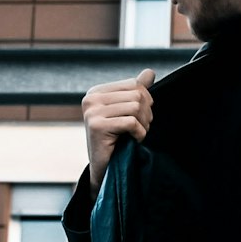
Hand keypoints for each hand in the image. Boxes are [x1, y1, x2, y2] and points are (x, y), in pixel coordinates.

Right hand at [81, 69, 154, 198]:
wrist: (105, 169)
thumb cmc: (117, 141)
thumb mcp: (126, 112)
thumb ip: (137, 91)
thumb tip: (150, 72)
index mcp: (97, 92)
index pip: (134, 84)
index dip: (146, 101)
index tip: (140, 118)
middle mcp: (91, 99)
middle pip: (137, 95)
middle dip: (146, 114)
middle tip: (141, 129)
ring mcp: (92, 112)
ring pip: (136, 108)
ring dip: (144, 125)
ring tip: (136, 135)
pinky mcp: (97, 126)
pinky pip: (132, 123)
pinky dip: (139, 134)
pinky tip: (133, 141)